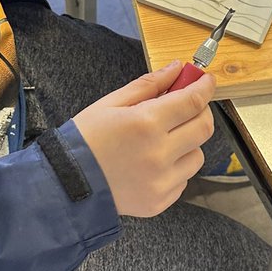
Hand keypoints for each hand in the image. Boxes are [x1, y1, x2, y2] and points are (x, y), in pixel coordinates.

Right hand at [73, 62, 215, 217]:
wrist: (65, 185)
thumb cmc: (85, 140)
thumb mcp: (111, 103)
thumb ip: (149, 85)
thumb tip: (176, 69)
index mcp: (146, 123)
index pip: (192, 100)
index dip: (204, 87)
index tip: (206, 80)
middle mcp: (159, 153)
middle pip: (203, 127)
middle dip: (201, 111)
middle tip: (188, 106)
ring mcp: (162, 181)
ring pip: (197, 155)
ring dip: (188, 142)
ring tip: (164, 139)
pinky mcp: (160, 201)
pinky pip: (183, 179)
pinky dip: (175, 167)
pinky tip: (153, 163)